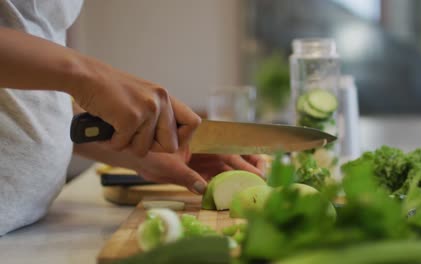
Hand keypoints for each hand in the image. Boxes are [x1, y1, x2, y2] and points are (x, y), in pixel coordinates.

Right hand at [70, 57, 199, 156]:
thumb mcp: (142, 97)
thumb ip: (157, 114)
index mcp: (165, 97)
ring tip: (116, 127)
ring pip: (144, 149)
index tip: (164, 139)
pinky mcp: (131, 117)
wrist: (85, 76)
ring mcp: (147, 109)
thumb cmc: (109, 90)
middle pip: (170, 145)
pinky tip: (107, 126)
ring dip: (127, 144)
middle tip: (134, 137)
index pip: (194, 123)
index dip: (182, 138)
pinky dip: (112, 142)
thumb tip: (170, 143)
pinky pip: (124, 145)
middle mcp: (161, 101)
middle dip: (151, 148)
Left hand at [133, 146, 265, 193]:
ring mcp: (205, 162)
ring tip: (250, 191)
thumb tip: (202, 188)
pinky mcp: (199, 172)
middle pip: (236, 159)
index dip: (249, 158)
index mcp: (205, 141)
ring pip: (229, 170)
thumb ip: (186, 175)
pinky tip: (230, 196)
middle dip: (250, 170)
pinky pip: (216, 179)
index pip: (234, 147)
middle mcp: (208, 151)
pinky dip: (224, 187)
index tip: (259, 170)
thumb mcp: (168, 164)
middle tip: (261, 184)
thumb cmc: (151, 153)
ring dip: (239, 180)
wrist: (137, 155)